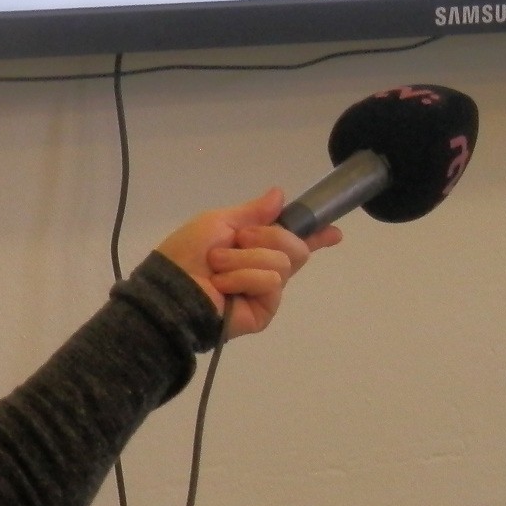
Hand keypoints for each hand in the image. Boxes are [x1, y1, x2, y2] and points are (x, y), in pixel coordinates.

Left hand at [154, 188, 341, 340]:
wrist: (169, 289)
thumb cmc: (187, 254)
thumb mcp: (218, 222)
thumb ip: (252, 211)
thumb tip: (280, 194)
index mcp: (258, 247)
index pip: (295, 241)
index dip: (317, 236)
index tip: (335, 232)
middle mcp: (267, 269)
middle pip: (296, 247)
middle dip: (269, 237)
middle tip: (239, 240)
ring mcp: (267, 291)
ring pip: (282, 263)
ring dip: (245, 260)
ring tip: (218, 268)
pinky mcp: (264, 311)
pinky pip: (271, 282)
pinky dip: (245, 277)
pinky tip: (224, 286)